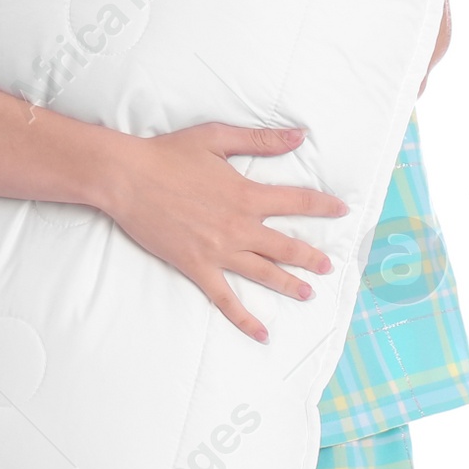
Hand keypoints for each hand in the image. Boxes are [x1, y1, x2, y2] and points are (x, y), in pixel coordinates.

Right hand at [96, 123, 348, 342]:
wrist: (127, 178)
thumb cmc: (168, 154)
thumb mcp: (217, 138)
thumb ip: (261, 140)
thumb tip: (299, 135)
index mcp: (247, 194)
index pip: (297, 202)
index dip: (323, 206)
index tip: (341, 211)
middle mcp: (238, 226)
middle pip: (286, 246)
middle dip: (311, 257)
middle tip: (328, 266)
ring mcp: (218, 250)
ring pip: (264, 273)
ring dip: (289, 285)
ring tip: (308, 294)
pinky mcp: (197, 267)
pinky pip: (226, 298)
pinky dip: (245, 318)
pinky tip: (262, 334)